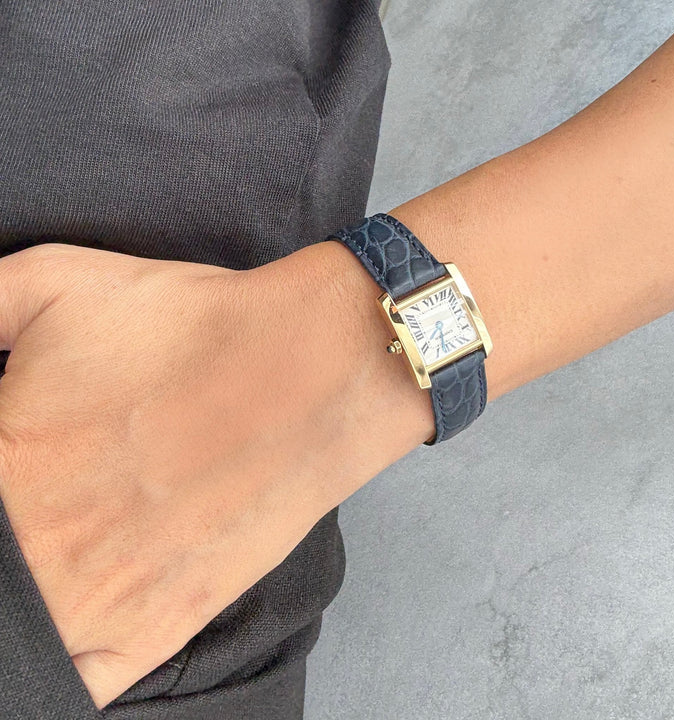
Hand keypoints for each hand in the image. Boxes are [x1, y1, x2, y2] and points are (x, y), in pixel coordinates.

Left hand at [0, 242, 365, 707]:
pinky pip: (73, 686)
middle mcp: (35, 546)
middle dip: (21, 516)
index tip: (32, 446)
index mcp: (2, 459)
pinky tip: (70, 615)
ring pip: (20, 629)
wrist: (309, 370)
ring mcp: (96, 601)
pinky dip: (53, 671)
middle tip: (68, 480)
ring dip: (28, 591)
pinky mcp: (160, 626)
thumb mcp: (53, 279)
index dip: (5, 461)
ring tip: (79, 532)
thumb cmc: (192, 326)